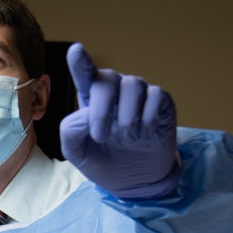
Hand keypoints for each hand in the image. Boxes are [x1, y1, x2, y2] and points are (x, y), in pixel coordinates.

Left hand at [59, 43, 180, 199]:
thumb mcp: (78, 153)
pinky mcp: (162, 102)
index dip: (80, 61)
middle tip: (100, 137)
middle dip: (101, 109)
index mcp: (91, 98)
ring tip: (127, 140)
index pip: (85, 73)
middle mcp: (115, 90)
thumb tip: (84, 113)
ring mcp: (139, 94)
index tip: (76, 50)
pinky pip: (156, 95)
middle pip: (107, 78)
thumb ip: (71, 131)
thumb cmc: (104, 161)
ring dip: (126, 118)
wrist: (135, 181)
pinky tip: (146, 135)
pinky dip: (148, 119)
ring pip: (133, 84)